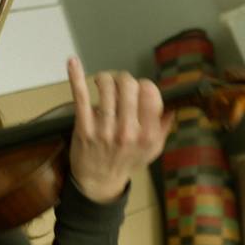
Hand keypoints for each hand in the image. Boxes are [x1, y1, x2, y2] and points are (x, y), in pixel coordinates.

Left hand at [66, 57, 172, 202]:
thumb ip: (163, 127)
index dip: (143, 85)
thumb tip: (171, 105)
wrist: (99, 181)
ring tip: (102, 82)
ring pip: (107, 86)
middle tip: (118, 86)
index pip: (150, 92)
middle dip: (123, 80)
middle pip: (128, 85)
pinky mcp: (84, 128)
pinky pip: (80, 96)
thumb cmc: (126, 161)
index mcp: (148, 134)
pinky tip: (73, 62)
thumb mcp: (153, 149)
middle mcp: (128, 131)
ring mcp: (105, 129)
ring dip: (105, 79)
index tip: (137, 90)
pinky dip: (76, 76)